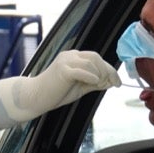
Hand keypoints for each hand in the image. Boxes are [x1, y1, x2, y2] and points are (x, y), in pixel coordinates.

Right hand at [0, 50, 120, 131]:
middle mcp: (70, 56)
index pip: (96, 58)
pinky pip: (81, 71)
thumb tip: (110, 82)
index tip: (118, 81)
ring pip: (90, 62)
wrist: (35, 97)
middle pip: (95, 57)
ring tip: (100, 85)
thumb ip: (94, 83)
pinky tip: (94, 83)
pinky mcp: (62, 70)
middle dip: (107, 71)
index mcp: (74, 57)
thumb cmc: (55, 93)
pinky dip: (90, 77)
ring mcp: (65, 61)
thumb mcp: (80, 87)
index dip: (109, 69)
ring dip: (99, 75)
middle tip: (113, 83)